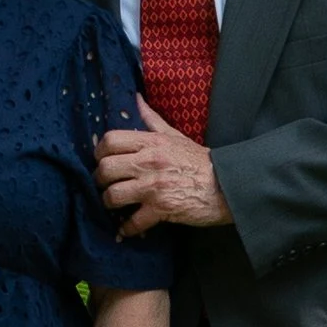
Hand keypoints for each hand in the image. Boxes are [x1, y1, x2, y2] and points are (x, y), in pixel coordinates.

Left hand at [95, 94, 232, 231]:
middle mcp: (149, 162)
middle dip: (101, 180)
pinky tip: (127, 228)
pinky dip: (127, 228)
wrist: (227, 185)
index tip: (102, 161)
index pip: (110, 140)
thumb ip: (152, 119)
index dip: (99, 153)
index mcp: (152, 142)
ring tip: (115, 204)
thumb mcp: (175, 135)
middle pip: (106, 169)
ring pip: (113, 195)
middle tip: (106, 184)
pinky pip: (133, 221)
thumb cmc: (200, 161)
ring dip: (109, 203)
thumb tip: (136, 99)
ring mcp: (154, 186)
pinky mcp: (161, 209)